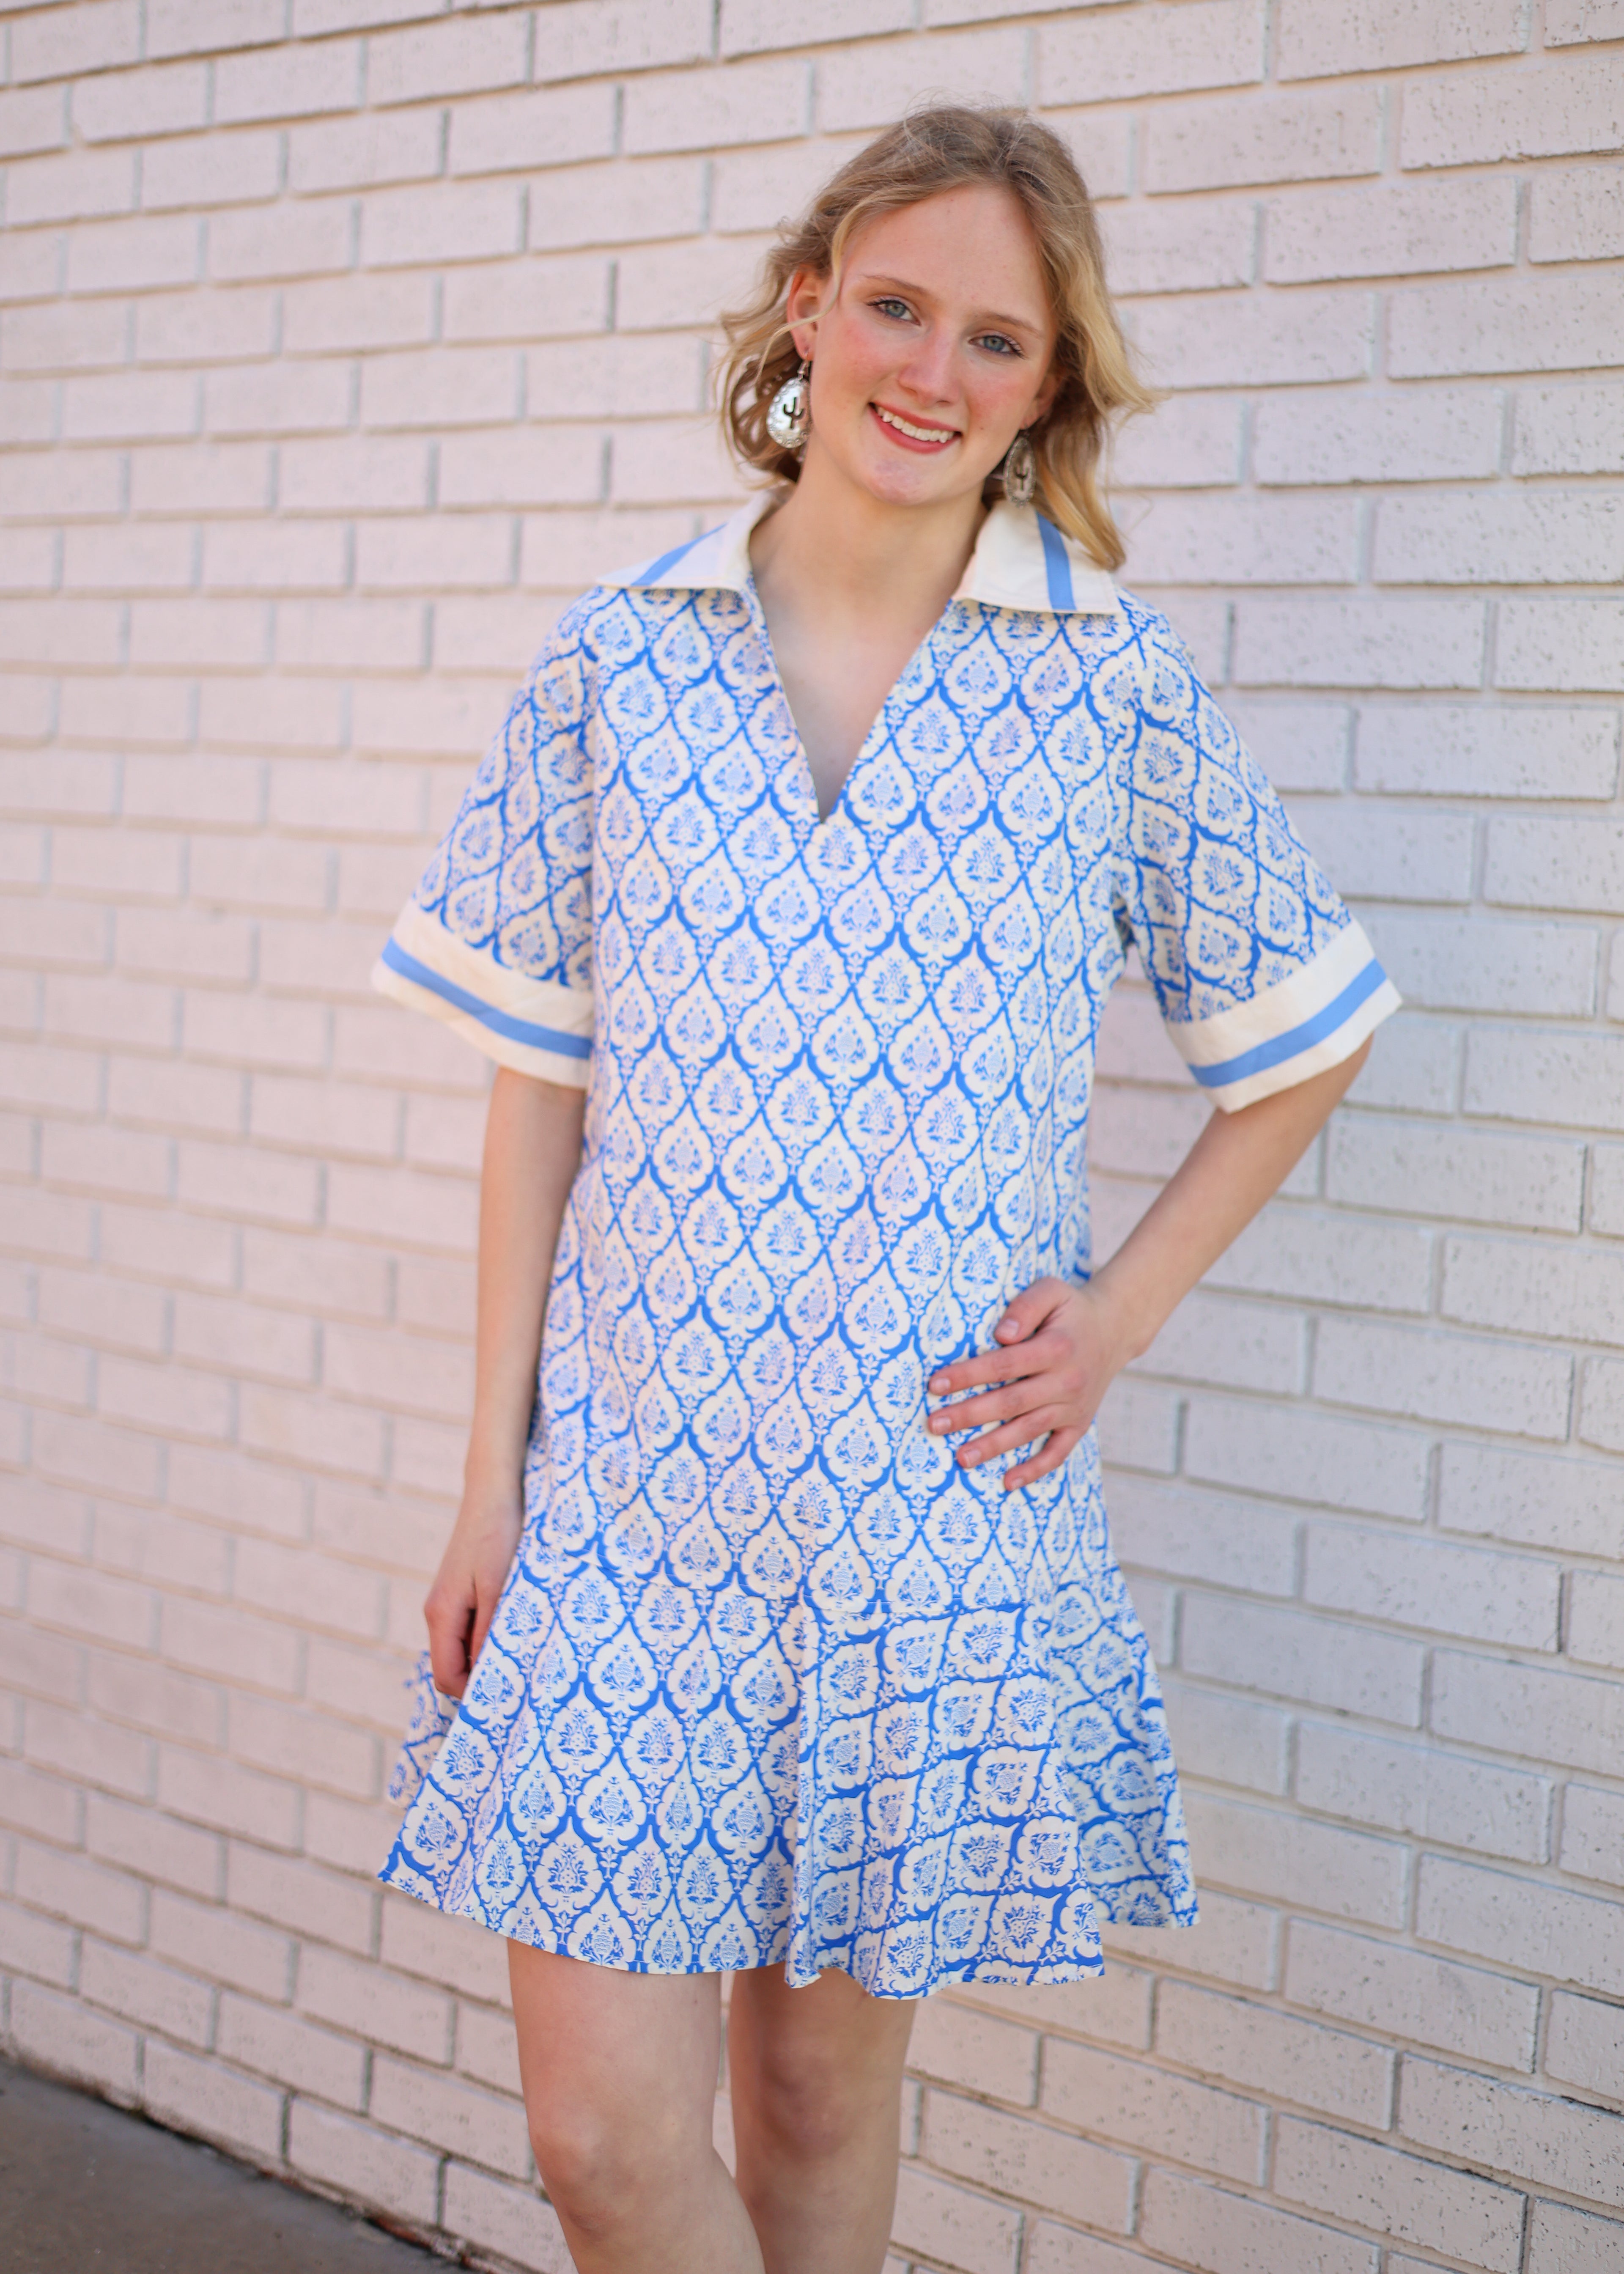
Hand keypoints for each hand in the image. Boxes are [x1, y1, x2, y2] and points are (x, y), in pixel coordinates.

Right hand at [424, 1473, 523, 1698]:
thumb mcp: (498, 1585)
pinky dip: (488, 1639)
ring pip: (462, 1649)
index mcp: (441, 1614)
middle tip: (521, 1684)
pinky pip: (469, 1630)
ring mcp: (448, 1602)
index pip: (447, 1676)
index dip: (473, 1695)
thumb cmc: (499, 1533)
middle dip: (480, 1681)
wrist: (494, 1491)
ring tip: (522, 1658)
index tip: (508, 1700)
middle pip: (452, 1667)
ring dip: (487, 1659)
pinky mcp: (460, 1592)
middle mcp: (438, 1611)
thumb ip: (488, 1630)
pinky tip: (514, 1631)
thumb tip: (484, 1672)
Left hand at [925, 1275, 1133, 1491]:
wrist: (1114, 1329)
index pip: (1004, 1364)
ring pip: (1029, 1430)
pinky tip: (1008, 1482)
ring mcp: (1074, 1406)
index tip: (935, 1384)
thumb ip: (1025, 1307)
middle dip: (969, 1415)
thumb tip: (1001, 1335)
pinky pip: (1058, 1452)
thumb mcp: (1051, 1291)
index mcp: (1057, 1347)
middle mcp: (1067, 1381)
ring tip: (960, 1458)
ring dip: (993, 1446)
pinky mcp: (1079, 1424)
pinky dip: (1035, 1470)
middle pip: (1011, 1402)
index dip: (968, 1375)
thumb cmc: (1070, 1309)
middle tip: (934, 1424)